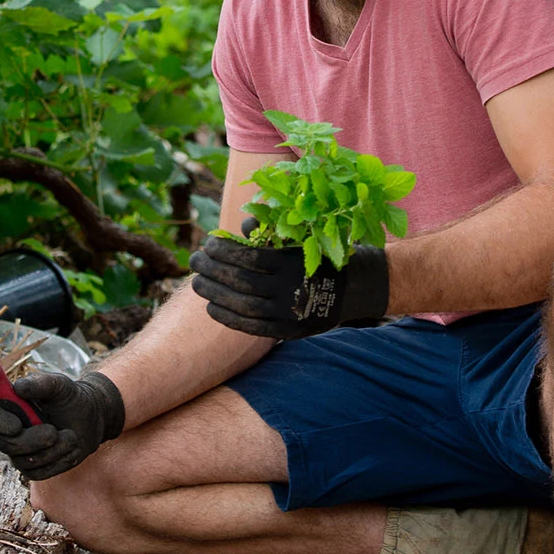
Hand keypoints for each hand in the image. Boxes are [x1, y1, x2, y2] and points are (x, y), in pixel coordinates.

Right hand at [0, 371, 124, 480]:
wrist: (90, 419)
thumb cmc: (70, 398)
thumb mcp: (60, 385)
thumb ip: (39, 384)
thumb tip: (17, 387)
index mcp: (7, 405)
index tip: (17, 425)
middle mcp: (7, 431)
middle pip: (5, 443)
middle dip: (31, 440)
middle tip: (53, 432)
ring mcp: (18, 452)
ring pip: (23, 461)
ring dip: (52, 450)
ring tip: (71, 435)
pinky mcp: (32, 469)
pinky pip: (38, 473)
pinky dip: (58, 461)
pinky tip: (70, 447)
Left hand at [189, 219, 390, 339]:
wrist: (359, 288)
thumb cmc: (325, 253)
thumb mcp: (305, 236)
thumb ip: (274, 229)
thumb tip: (244, 222)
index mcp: (293, 262)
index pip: (249, 257)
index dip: (224, 251)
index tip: (208, 243)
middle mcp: (290, 289)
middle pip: (241, 281)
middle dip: (213, 270)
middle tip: (194, 261)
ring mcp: (289, 313)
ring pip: (243, 306)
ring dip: (215, 294)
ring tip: (197, 283)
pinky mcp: (288, 331)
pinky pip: (252, 327)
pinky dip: (228, 318)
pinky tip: (211, 308)